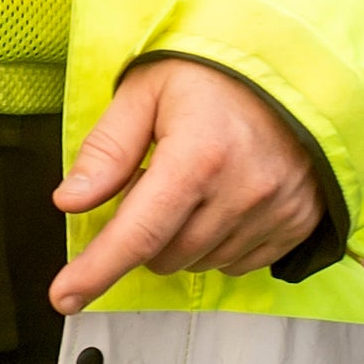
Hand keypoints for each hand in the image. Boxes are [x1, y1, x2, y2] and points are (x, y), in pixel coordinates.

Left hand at [52, 58, 333, 311]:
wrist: (298, 66)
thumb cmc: (216, 72)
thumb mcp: (146, 89)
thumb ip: (107, 149)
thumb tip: (70, 201)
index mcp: (198, 155)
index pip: (137, 233)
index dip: (95, 271)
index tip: (65, 297)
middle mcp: (242, 191)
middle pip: (165, 256)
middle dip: (143, 235)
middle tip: (153, 183)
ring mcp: (276, 210)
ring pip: (200, 263)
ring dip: (181, 240)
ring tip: (194, 185)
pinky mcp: (298, 221)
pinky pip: (240, 263)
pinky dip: (218, 244)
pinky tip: (223, 202)